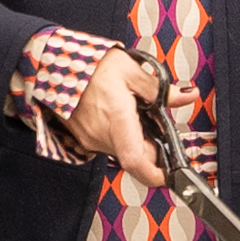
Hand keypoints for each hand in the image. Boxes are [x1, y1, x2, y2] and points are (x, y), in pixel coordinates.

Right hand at [62, 48, 169, 186]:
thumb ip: (160, 89)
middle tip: (157, 126)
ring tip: (135, 113)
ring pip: (122, 151)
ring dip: (135, 141)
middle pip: (135, 158)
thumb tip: (185, 97)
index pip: (137, 161)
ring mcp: (90, 139)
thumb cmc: (89, 65)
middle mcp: (101, 135)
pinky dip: (120, 136)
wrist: (54, 64)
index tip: (171, 176)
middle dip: (152, 149)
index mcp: (116, 119)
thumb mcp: (130, 70)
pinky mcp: (83, 137)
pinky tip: (119, 115)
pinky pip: (108, 145)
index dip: (156, 175)